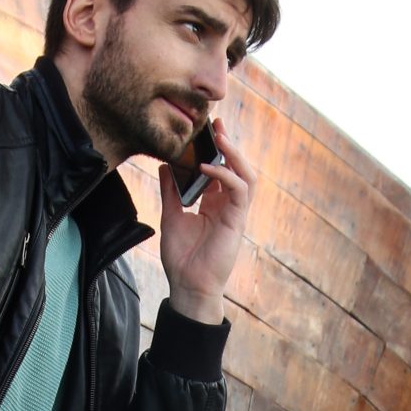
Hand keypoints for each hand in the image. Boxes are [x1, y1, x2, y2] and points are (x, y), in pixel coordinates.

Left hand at [158, 121, 251, 326]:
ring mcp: (234, 213)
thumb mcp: (170, 216)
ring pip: (246, 175)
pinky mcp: (237, 221)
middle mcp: (227, 206)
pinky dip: (226, 176)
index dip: (216, 149)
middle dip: (229, 144)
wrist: (188, 285)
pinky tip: (207, 168)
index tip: (208, 129)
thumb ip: (170, 191)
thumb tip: (165, 165)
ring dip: (235, 155)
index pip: (220, 169)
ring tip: (220, 138)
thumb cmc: (181, 258)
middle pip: (237, 167)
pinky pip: (240, 191)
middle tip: (216, 124)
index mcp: (213, 204)